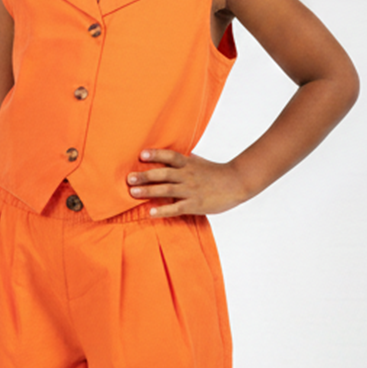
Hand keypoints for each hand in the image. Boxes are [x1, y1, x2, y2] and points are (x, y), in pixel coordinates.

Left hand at [127, 149, 246, 217]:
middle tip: (129, 178)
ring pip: (166, 190)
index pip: (170, 157)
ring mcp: (191, 190)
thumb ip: (184, 159)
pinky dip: (163, 210)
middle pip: (164, 174)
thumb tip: (168, 156)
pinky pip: (176, 208)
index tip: (142, 155)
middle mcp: (188, 175)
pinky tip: (151, 212)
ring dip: (148, 191)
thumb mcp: (199, 162)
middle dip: (145, 175)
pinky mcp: (195, 204)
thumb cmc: (217, 172)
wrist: (237, 183)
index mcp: (189, 164)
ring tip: (133, 193)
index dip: (156, 155)